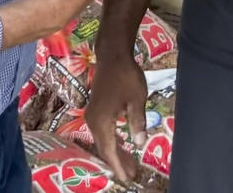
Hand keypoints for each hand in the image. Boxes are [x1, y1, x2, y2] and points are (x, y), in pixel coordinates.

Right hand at [84, 53, 148, 180]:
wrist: (112, 56)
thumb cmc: (126, 76)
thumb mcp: (137, 100)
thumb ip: (137, 122)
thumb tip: (140, 143)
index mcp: (102, 121)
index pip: (109, 149)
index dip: (118, 165)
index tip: (127, 177)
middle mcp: (93, 121)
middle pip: (105, 147)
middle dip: (118, 161)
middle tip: (132, 174)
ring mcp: (92, 115)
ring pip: (104, 140)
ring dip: (116, 151)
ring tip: (130, 163)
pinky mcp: (95, 109)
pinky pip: (103, 131)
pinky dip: (113, 140)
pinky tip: (123, 144)